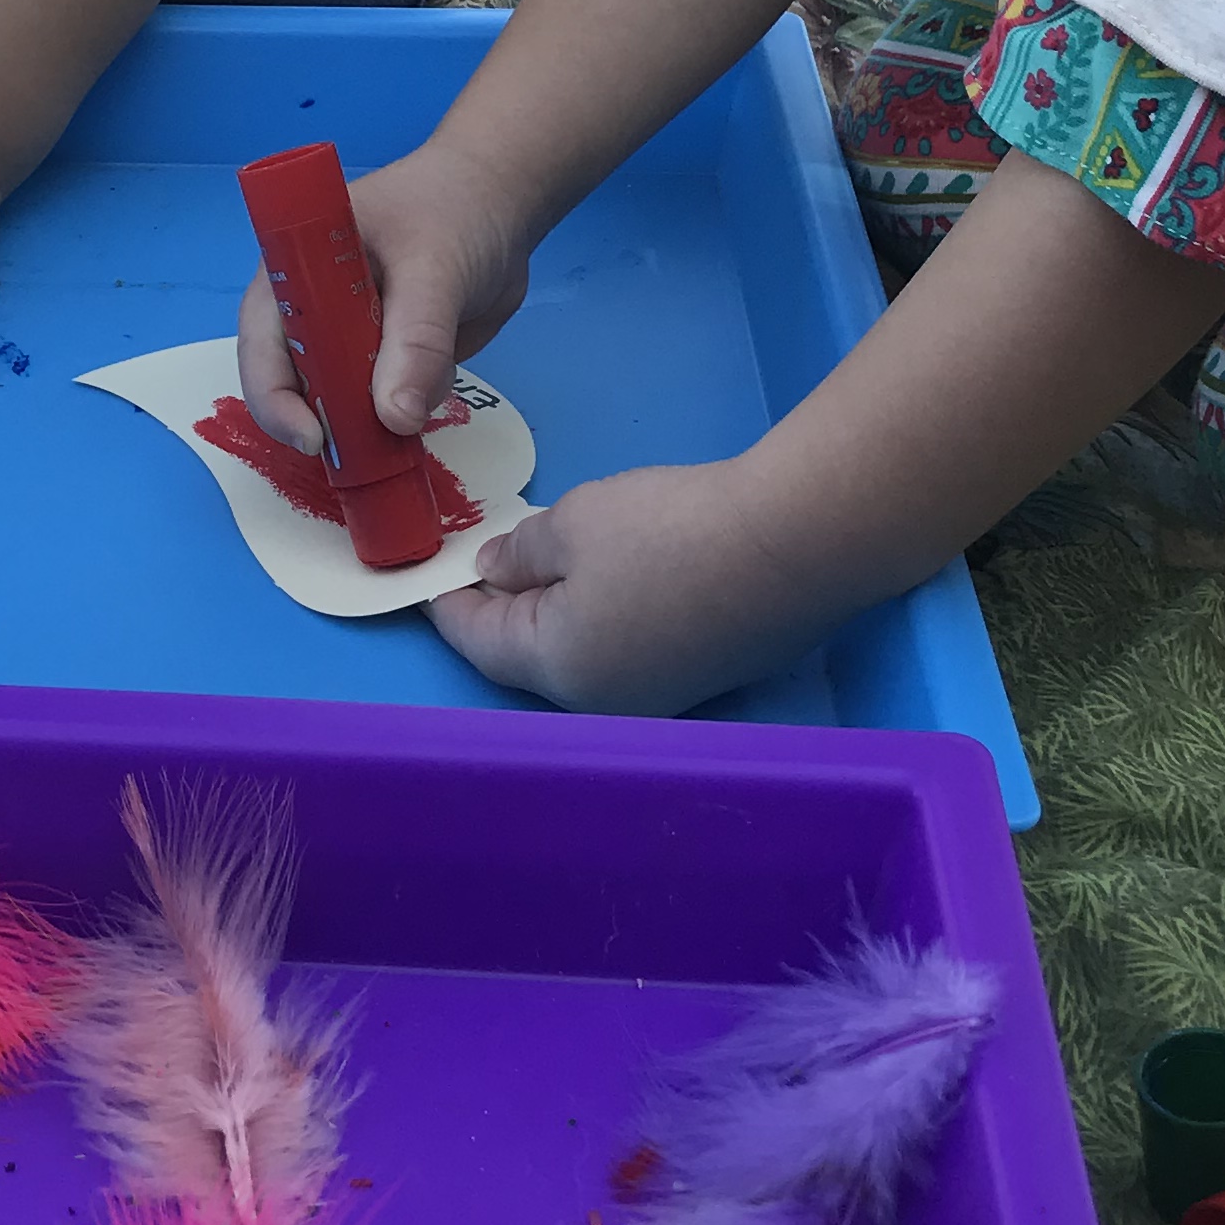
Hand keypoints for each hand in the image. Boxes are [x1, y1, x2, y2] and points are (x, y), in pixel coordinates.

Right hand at [234, 140, 539, 454]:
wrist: (503, 203)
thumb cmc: (454, 211)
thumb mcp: (435, 269)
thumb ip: (415, 341)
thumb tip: (395, 419)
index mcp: (295, 271)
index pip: (263, 343)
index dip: (274, 395)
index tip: (314, 438)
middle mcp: (312, 312)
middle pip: (296, 386)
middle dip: (331, 421)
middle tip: (373, 447)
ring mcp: (351, 341)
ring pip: (346, 406)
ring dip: (378, 421)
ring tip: (423, 389)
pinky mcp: (391, 362)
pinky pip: (390, 407)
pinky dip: (409, 413)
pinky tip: (435, 382)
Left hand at [432, 455, 815, 714]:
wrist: (794, 543)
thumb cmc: (666, 531)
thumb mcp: (571, 523)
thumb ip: (519, 552)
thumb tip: (494, 570)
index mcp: (558, 671)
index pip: (479, 642)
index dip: (449, 602)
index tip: (430, 571)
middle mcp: (604, 702)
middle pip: (530, 655)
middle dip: (505, 608)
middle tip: (487, 556)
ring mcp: (659, 696)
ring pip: (582, 653)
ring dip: (557, 610)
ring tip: (545, 557)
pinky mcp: (703, 674)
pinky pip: (630, 647)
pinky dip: (606, 614)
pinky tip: (611, 574)